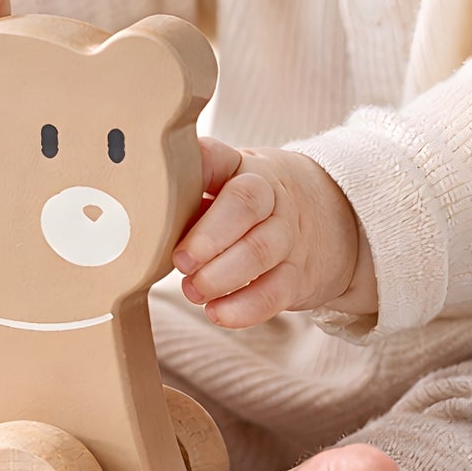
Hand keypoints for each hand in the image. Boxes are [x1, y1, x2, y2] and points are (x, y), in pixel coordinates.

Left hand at [172, 137, 376, 327]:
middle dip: (209, 236)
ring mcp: (288, 234)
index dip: (198, 165)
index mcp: (242, 168)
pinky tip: (217, 313)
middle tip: (180, 261)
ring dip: (221, 276)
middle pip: (245, 204)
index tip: (171, 180)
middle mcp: (270, 195)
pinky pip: (275, 292)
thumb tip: (140, 221)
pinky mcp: (298, 274)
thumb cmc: (251, 204)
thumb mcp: (227, 184)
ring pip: (260, 250)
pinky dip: (244, 307)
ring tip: (192, 290)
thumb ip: (189, 197)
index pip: (220, 157)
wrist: (331, 216)